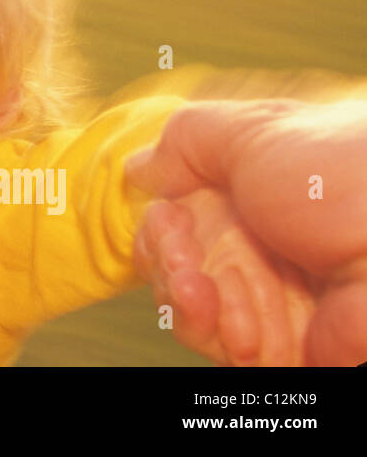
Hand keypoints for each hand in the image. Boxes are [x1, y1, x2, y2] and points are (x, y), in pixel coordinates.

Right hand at [127, 99, 366, 364]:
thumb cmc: (343, 175)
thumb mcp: (256, 132)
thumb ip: (189, 139)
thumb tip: (141, 167)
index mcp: (261, 195)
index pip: (183, 216)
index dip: (163, 224)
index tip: (168, 218)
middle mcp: (267, 248)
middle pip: (179, 263)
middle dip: (168, 262)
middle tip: (184, 260)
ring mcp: (277, 302)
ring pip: (193, 309)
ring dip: (188, 300)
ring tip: (204, 294)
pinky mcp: (287, 351)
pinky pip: (225, 350)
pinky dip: (219, 335)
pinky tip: (240, 330)